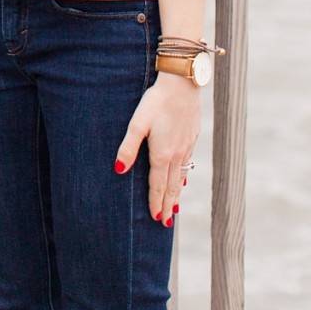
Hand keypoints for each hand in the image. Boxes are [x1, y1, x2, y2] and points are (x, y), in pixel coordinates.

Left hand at [117, 75, 202, 225]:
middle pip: (172, 186)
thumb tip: (118, 170)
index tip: (156, 219)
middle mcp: (176, 154)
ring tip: (174, 209)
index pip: (158, 184)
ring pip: (181, 177)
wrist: (182, 85)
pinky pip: (187, 165)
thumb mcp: (137, 123)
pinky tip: (182, 181)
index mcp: (162, 153)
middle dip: (167, 205)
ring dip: (176, 194)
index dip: (156, 202)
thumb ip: (127, 148)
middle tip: (166, 224)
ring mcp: (186, 147)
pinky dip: (183, 178)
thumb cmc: (156, 102)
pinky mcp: (191, 138)